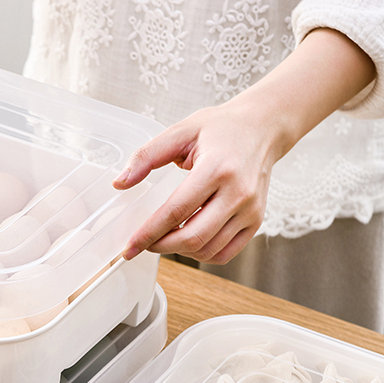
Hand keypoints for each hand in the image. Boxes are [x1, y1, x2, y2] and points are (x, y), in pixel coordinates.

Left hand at [114, 28, 376, 264]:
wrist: (263, 127)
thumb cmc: (220, 128)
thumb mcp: (180, 132)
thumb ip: (146, 156)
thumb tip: (120, 183)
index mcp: (216, 169)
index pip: (176, 211)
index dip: (149, 233)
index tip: (128, 247)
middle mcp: (238, 193)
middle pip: (193, 237)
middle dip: (161, 246)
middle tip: (144, 243)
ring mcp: (250, 210)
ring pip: (208, 249)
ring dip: (180, 251)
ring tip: (165, 239)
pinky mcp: (256, 221)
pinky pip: (225, 254)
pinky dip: (201, 254)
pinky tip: (188, 242)